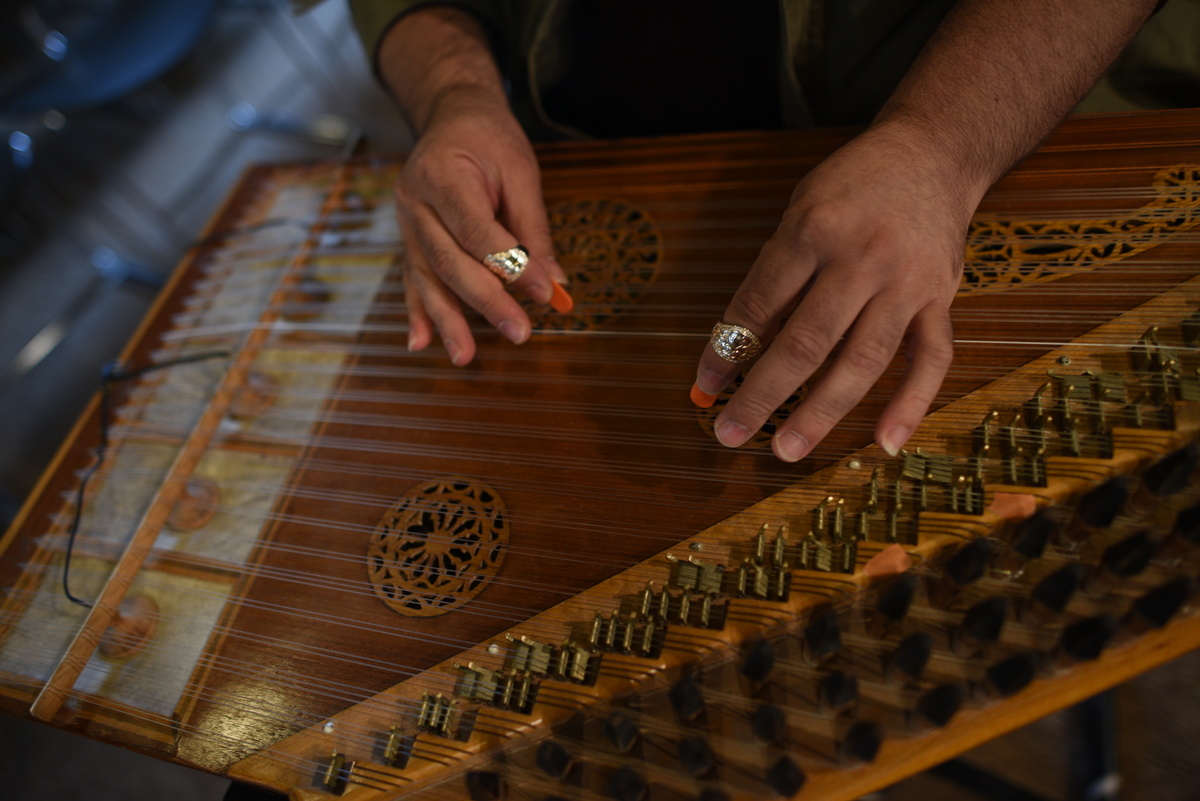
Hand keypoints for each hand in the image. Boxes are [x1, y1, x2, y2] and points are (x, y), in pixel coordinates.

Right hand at [395, 86, 569, 364]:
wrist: (451, 116)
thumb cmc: (488, 138)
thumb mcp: (520, 170)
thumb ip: (533, 227)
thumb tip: (554, 282)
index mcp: (442, 174)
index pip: (477, 230)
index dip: (509, 265)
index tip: (543, 293)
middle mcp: (414, 202)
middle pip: (450, 261)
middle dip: (485, 302)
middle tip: (518, 333)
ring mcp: (405, 223)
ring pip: (427, 278)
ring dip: (447, 321)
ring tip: (464, 357)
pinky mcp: (408, 240)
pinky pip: (412, 280)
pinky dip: (418, 313)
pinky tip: (420, 343)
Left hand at [693, 120, 979, 460]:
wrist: (932, 152)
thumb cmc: (852, 186)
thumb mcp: (800, 211)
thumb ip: (777, 277)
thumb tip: (742, 348)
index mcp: (814, 231)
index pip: (759, 303)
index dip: (726, 351)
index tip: (703, 389)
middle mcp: (862, 259)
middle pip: (807, 342)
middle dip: (763, 393)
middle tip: (730, 433)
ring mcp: (907, 283)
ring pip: (863, 360)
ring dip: (822, 412)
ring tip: (787, 449)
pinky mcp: (941, 299)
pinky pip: (930, 360)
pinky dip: (910, 405)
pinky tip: (884, 443)